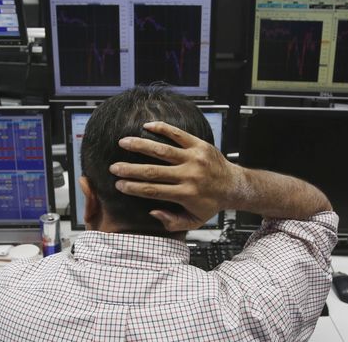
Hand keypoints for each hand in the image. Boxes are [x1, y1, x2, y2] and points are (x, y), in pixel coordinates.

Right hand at [110, 121, 242, 231]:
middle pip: (153, 171)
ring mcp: (194, 158)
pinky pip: (178, 134)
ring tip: (123, 142)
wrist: (234, 186)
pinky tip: (147, 125)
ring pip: (162, 150)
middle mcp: (189, 175)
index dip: (133, 187)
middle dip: (130, 169)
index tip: (118, 184)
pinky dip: (162, 128)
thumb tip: (152, 211)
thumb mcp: (194, 221)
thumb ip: (172, 222)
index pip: (152, 191)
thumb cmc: (210, 204)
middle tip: (113, 167)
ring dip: (140, 145)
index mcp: (185, 194)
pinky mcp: (199, 145)